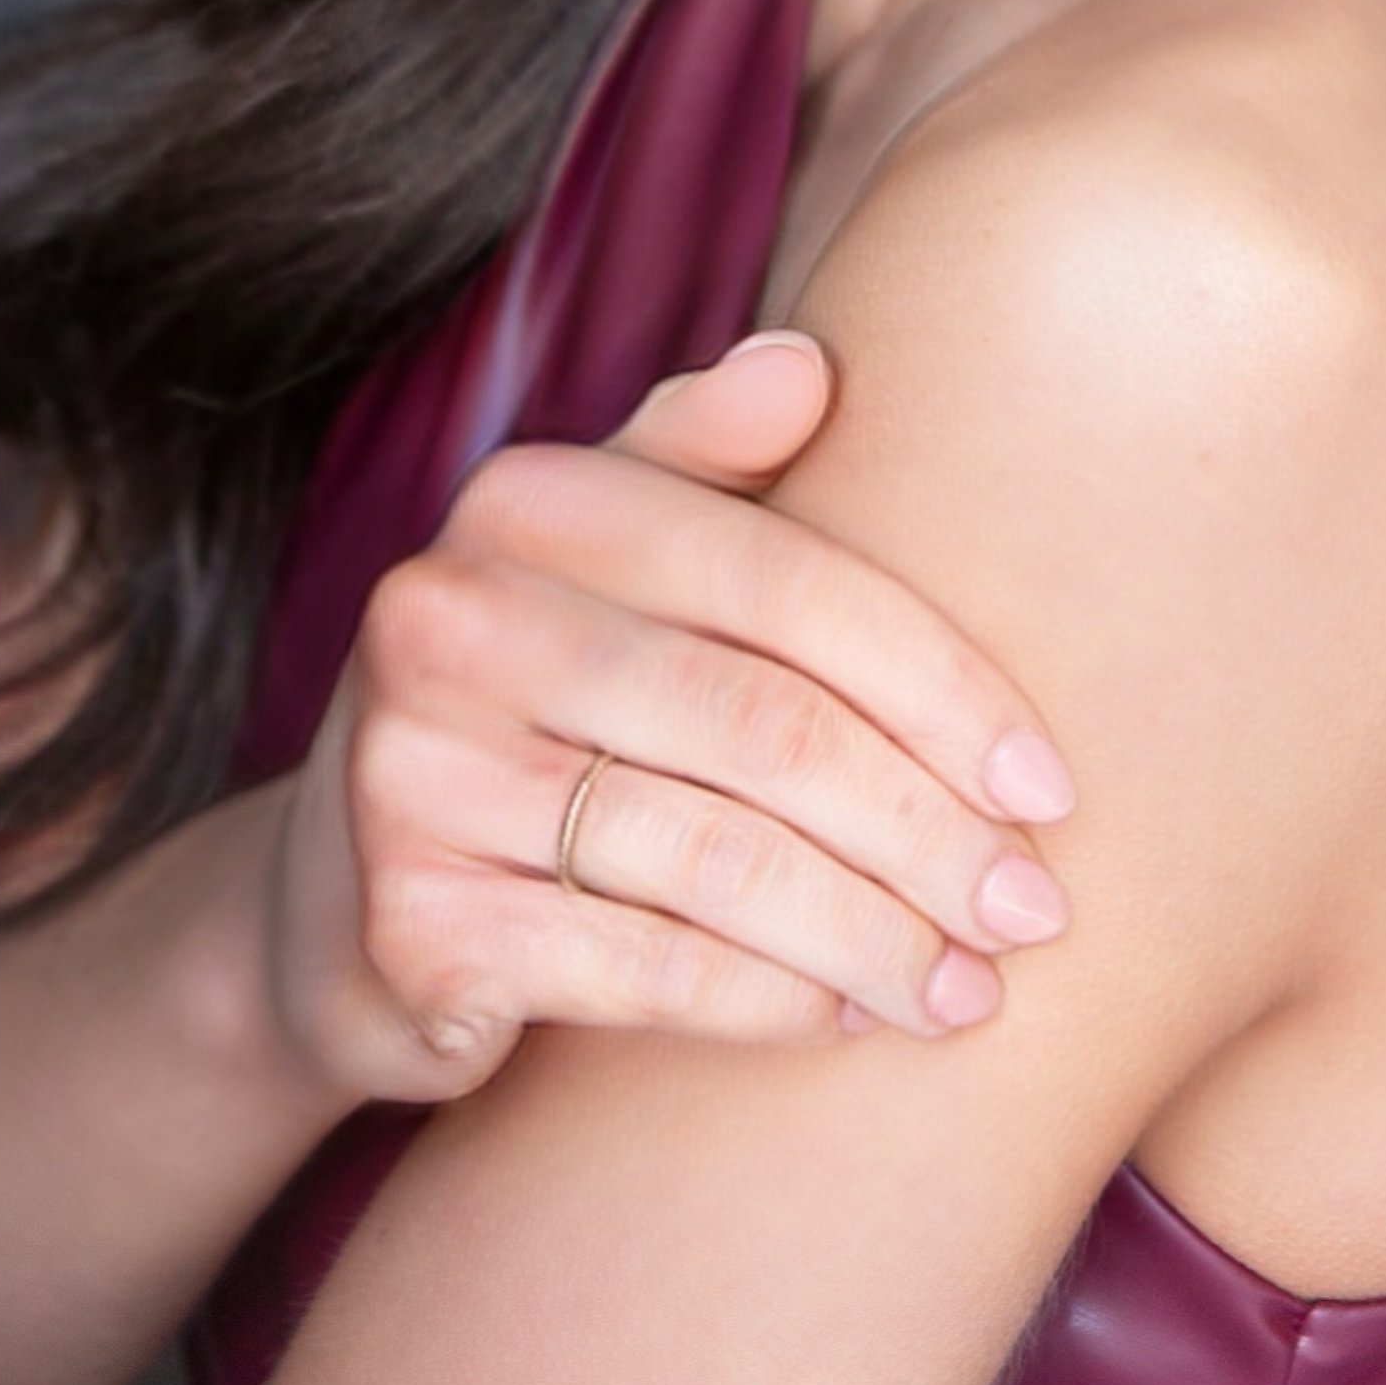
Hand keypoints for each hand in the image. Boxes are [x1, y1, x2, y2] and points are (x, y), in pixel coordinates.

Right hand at [261, 331, 1076, 1108]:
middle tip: (1037, 910)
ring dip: (873, 937)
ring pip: (718, 861)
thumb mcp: (611, 554)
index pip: (788, 581)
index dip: (940, 685)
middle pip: (765, 729)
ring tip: (970, 991)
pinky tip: (852, 1021)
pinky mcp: (408, 926)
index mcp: (527, 498)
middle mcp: (451, 616)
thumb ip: (708, 453)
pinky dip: (772, 1003)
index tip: (1050, 785)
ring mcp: (412, 774)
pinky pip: (644, 967)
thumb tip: (812, 363)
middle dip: (927, 832)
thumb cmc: (545, 697)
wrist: (335, 901)